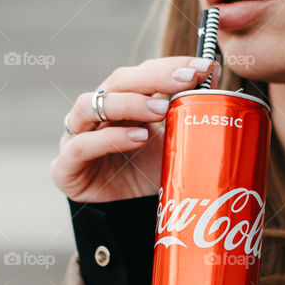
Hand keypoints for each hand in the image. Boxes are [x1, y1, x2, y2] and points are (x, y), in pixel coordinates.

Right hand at [51, 56, 221, 202]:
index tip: (203, 66)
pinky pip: (83, 145)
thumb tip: (218, 89)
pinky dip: (110, 139)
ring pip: (92, 105)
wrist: (128, 218)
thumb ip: (186, 119)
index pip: (141, 72)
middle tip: (187, 80)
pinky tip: (138, 138)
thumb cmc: (149, 177)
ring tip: (161, 110)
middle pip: (118, 81)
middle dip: (154, 77)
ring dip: (129, 103)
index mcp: (120, 102)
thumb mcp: (173, 145)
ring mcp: (75, 137)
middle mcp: (95, 114)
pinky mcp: (65, 166)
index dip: (170, 66)